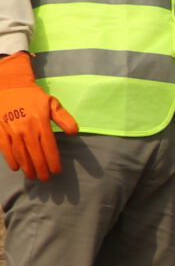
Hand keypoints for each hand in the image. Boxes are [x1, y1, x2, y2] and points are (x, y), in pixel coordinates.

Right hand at [0, 52, 77, 181]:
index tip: (56, 171)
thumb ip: (64, 118)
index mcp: (41, 122)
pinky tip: (16, 168)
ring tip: (32, 176)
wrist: (9, 86)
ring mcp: (12, 130)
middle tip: (45, 179)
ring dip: (27, 167)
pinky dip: (10, 159)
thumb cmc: (34, 97)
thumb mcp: (52, 104)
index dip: (53, 161)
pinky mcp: (0, 130)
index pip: (49, 147)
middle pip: (35, 154)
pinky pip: (5, 148)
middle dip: (41, 169)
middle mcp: (26, 128)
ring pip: (20, 154)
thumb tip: (75, 132)